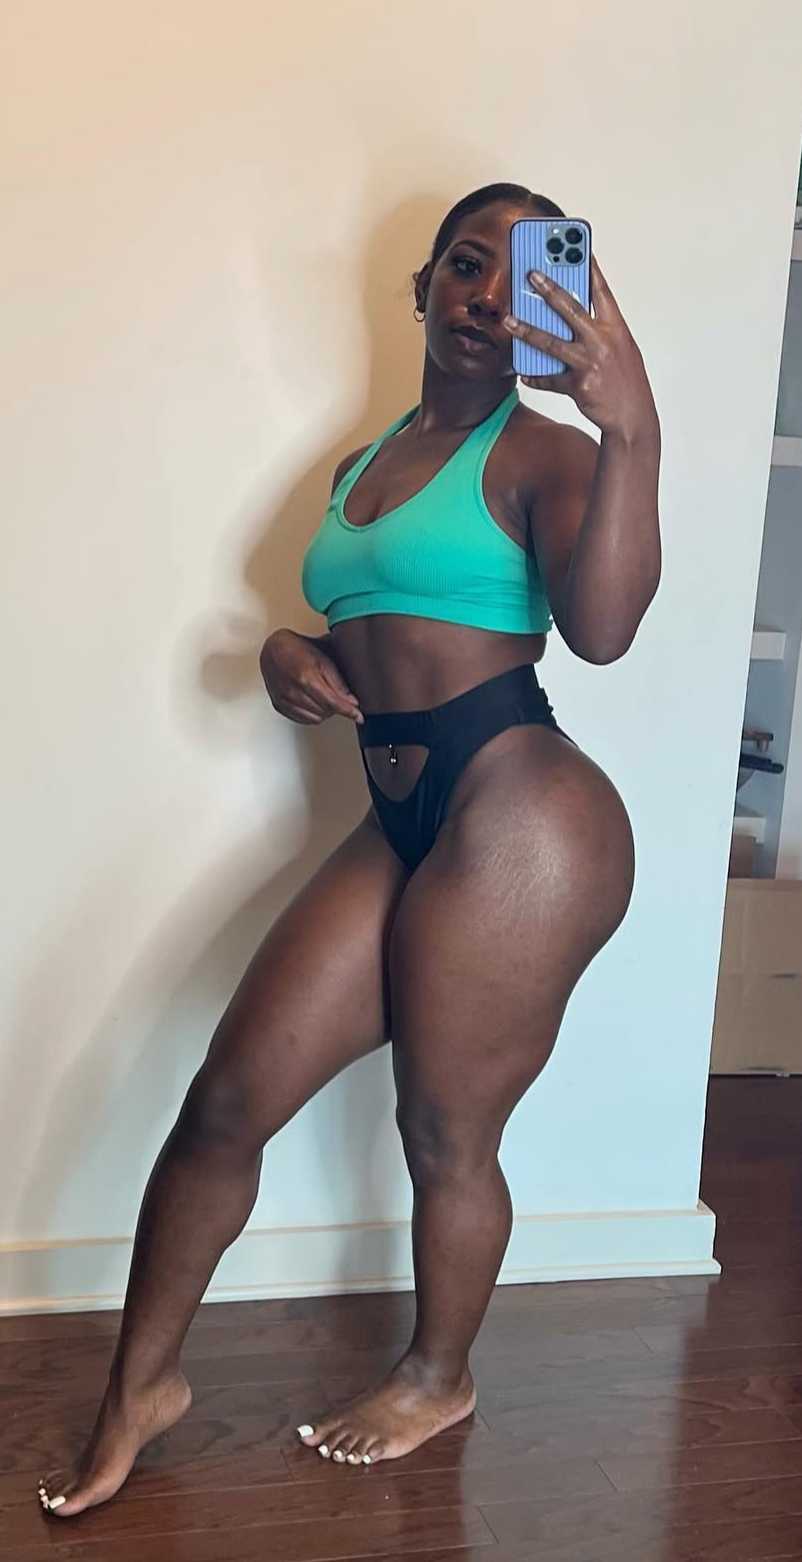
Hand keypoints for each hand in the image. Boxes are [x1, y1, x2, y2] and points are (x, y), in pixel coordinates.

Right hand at [260, 630, 362, 724]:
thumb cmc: (299, 649)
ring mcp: (285, 699)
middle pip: (326, 712)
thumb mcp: (324, 659)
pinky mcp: (279, 705)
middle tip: (339, 697)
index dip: (349, 711)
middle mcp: (293, 690)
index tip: (359, 716)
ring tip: (325, 698)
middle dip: (337, 707)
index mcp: (307, 677)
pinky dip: (312, 715)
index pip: (333, 702)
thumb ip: (338, 682)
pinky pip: (302, 720)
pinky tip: (315, 703)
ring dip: (325, 712)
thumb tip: (352, 702)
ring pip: (315, 718)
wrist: (273, 648)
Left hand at [503, 256, 657, 441]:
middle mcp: (603, 341)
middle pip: (571, 308)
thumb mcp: (619, 348)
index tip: (575, 247)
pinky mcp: (579, 385)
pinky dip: (536, 376)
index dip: (588, 267)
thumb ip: (597, 330)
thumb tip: (565, 316)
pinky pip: (550, 378)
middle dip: (548, 288)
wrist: (633, 417)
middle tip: (530, 274)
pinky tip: (524, 372)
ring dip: (527, 330)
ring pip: (552, 342)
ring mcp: (590, 363)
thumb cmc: (626, 381)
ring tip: (509, 321)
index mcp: (616, 328)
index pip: (601, 290)